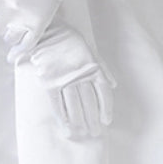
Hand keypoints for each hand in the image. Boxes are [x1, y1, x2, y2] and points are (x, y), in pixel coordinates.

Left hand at [0, 0, 71, 58]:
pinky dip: (18, 52)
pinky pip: (26, 45)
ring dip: (9, 32)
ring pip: (8, 37)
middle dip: (0, 21)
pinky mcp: (39, 26)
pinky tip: (12, 57)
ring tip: (16, 22)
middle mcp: (12, 11)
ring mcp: (26, 20)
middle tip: (8, 11)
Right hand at [24, 18, 116, 139]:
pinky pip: (57, 103)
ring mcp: (64, 79)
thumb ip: (103, 68)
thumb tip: (114, 84)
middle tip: (94, 133)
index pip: (103, 92)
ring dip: (79, 121)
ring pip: (75, 105)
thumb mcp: (91, 50)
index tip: (107, 121)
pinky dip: (62, 116)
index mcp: (92, 67)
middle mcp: (80, 75)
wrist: (48, 30)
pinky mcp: (49, 81)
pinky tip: (66, 127)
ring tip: (82, 133)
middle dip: (93, 119)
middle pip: (90, 102)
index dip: (106, 108)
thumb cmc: (70, 39)